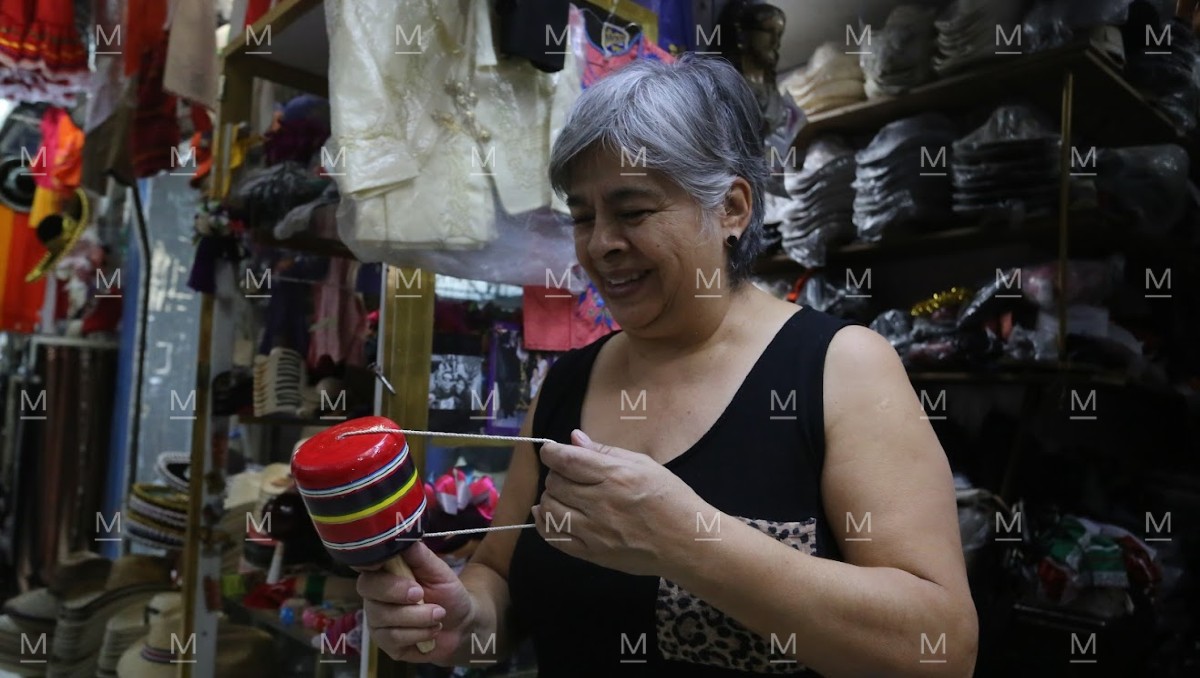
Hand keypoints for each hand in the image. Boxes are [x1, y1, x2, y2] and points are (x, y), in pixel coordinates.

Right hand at [357, 542, 473, 664]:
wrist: (461, 623)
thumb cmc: (446, 592)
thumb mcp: (437, 570)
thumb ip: (419, 555)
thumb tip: (403, 538)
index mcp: (384, 574)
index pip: (366, 567)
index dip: (371, 565)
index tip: (387, 565)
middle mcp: (375, 598)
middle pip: (370, 591)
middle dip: (398, 592)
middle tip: (421, 593)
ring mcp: (378, 623)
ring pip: (385, 618)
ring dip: (418, 616)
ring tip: (439, 614)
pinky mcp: (387, 644)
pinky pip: (395, 639)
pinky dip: (419, 633)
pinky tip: (433, 630)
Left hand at [532, 429, 708, 576]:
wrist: (688, 543)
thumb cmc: (671, 499)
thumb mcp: (644, 465)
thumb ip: (605, 451)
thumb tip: (574, 438)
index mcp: (615, 476)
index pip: (566, 460)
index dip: (551, 452)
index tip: (551, 451)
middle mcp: (601, 503)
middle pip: (555, 483)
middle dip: (555, 474)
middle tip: (567, 474)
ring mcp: (594, 532)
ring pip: (549, 510)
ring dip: (549, 497)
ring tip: (563, 494)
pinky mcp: (592, 554)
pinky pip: (554, 538)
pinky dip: (544, 523)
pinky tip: (547, 514)